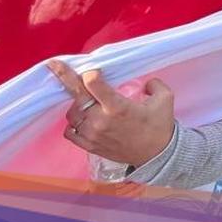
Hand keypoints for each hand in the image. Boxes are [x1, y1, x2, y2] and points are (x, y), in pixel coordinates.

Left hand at [47, 60, 175, 167]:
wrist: (157, 155)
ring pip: (71, 114)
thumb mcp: (165, 99)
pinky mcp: (90, 146)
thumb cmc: (160, 126)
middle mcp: (101, 120)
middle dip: (67, 79)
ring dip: (76, 105)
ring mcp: (93, 134)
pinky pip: (70, 132)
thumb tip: (145, 82)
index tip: (90, 70)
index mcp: (118, 107)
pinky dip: (72, 124)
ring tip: (86, 102)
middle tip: (56, 66)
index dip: (89, 73)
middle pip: (76, 96)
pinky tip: (81, 119)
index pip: (92, 83)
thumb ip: (154, 84)